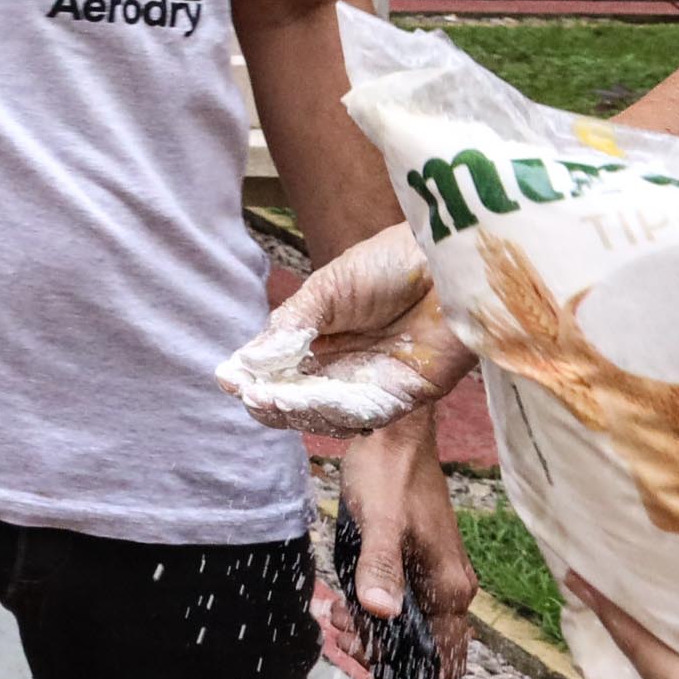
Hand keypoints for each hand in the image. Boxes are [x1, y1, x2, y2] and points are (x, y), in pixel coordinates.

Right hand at [219, 225, 471, 432]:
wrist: (448, 263)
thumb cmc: (389, 264)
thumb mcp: (326, 289)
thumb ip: (291, 327)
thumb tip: (245, 363)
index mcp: (318, 338)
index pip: (278, 369)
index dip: (254, 379)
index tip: (231, 380)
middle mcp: (342, 365)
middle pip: (297, 398)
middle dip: (271, 401)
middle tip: (252, 397)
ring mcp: (372, 383)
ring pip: (326, 412)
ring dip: (297, 411)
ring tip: (273, 402)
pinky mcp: (404, 395)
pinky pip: (364, 415)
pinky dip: (333, 414)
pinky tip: (307, 404)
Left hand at [334, 416, 475, 678]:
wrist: (394, 433)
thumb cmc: (389, 475)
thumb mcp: (379, 523)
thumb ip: (380, 569)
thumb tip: (381, 614)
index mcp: (450, 587)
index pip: (444, 657)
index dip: (408, 677)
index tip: (368, 677)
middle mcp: (450, 587)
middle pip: (423, 646)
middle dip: (380, 653)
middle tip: (340, 637)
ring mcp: (435, 573)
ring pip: (408, 624)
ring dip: (373, 632)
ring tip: (337, 619)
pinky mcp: (418, 560)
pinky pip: (401, 601)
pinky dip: (373, 611)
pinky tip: (345, 603)